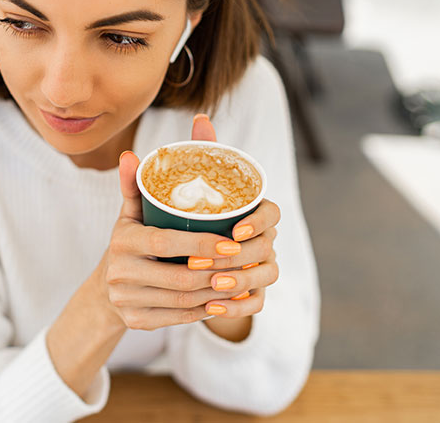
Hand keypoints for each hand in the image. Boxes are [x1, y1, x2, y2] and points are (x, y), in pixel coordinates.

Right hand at [98, 152, 241, 330]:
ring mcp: (126, 300)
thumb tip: (131, 154)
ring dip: (217, 292)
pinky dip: (206, 310)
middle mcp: (120, 272)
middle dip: (218, 271)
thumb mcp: (131, 212)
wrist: (106, 288)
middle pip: (179, 277)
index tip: (233, 241)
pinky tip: (223, 300)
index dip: (201, 244)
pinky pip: (179, 318)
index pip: (165, 242)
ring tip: (241, 280)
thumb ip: (135, 184)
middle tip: (245, 263)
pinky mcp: (135, 322)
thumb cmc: (132, 241)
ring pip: (183, 301)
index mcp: (122, 240)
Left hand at [189, 114, 280, 320]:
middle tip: (213, 260)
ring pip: (267, 274)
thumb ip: (172, 167)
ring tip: (214, 284)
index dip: (259, 221)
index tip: (236, 229)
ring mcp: (258, 266)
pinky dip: (237, 307)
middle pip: (269, 246)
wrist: (171, 264)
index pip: (271, 212)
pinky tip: (214, 308)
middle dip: (244, 255)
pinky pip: (254, 303)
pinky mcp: (249, 293)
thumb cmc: (175, 223)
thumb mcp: (168, 197)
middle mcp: (259, 239)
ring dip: (242, 280)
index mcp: (249, 212)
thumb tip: (171, 132)